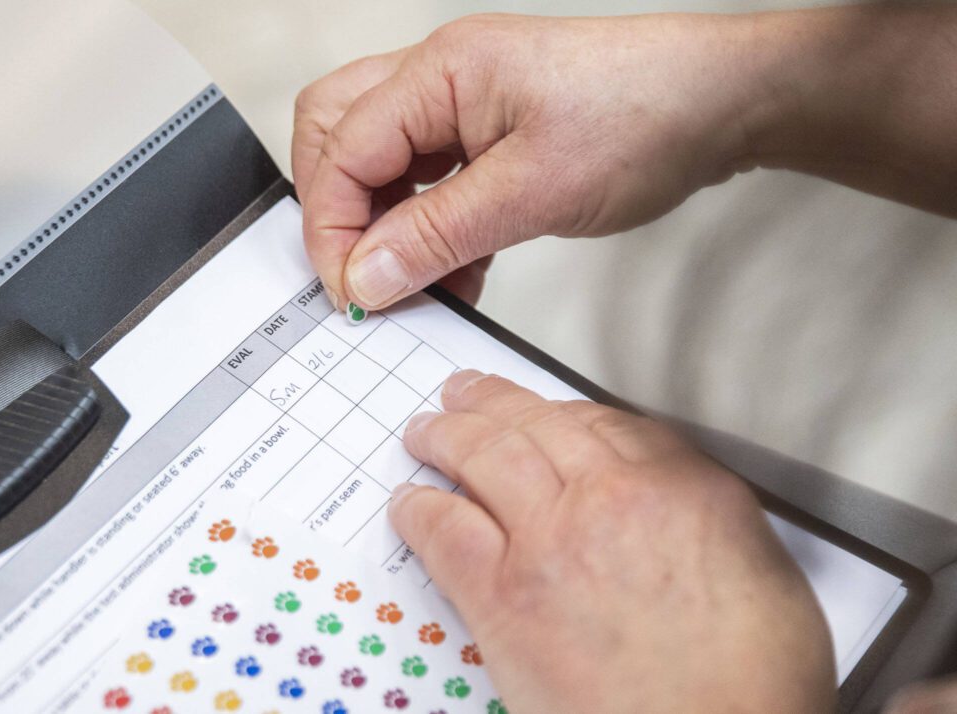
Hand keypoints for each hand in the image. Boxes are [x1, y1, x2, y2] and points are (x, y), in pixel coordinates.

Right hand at [292, 13, 765, 309]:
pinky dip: (430, 231)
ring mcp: (463, 106)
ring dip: (386, 227)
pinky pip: (432, 184)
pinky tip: (454, 274)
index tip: (351, 290)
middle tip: (359, 275)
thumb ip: (438, 235)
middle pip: (338, 136)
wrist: (717, 106)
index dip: (333, 227)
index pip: (343, 150)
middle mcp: (440, 80)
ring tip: (413, 285)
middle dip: (336, 210)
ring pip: (383, 164)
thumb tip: (366, 276)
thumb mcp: (532, 190)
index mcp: (439, 73)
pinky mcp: (490, 137)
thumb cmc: (642, 116)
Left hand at [389, 370, 835, 711]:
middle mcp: (614, 495)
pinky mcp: (504, 595)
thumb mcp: (767, 576)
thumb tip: (681, 502)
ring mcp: (552, 539)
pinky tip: (409, 503)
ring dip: (447, 434)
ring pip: (485, 456)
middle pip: (537, 425)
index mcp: (683, 487)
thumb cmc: (752, 685)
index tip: (542, 411)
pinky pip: (447, 530)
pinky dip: (421, 509)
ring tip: (426, 429)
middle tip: (465, 392)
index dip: (560, 411)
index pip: (606, 422)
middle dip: (492, 402)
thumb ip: (715, 518)